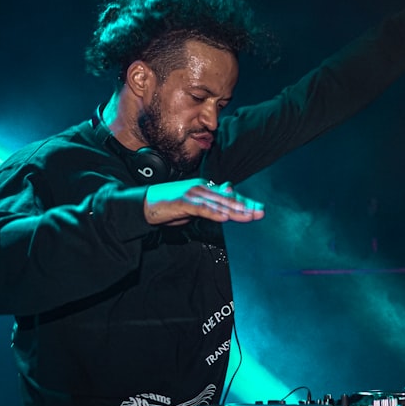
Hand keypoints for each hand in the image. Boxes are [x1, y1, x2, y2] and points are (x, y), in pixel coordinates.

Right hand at [143, 179, 264, 225]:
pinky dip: (214, 213)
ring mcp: (192, 194)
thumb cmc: (168, 204)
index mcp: (204, 188)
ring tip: (248, 215)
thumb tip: (226, 201)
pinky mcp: (183, 203)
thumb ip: (209, 203)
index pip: (228, 196)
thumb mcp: (192, 204)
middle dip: (245, 206)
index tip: (259, 209)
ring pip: (218, 204)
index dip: (244, 203)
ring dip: (234, 210)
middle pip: (227, 199)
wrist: (144, 203)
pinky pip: (202, 209)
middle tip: (260, 212)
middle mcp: (201, 188)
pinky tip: (225, 217)